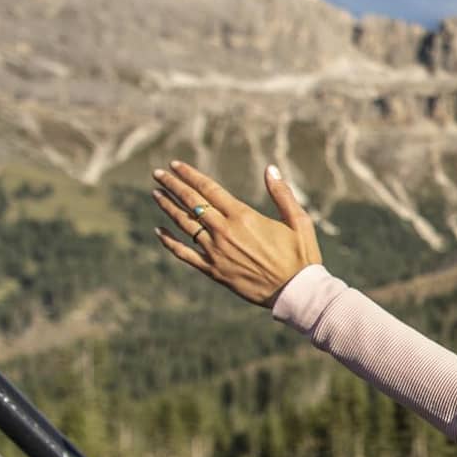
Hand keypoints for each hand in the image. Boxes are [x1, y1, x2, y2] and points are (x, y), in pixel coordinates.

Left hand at [150, 161, 321, 305]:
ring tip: (156, 195)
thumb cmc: (301, 256)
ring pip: (184, 224)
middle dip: (172, 185)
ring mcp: (216, 251)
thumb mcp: (299, 221)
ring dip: (167, 207)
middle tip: (158, 174)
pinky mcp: (213, 270)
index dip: (189, 175)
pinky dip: (169, 242)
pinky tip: (159, 232)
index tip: (175, 165)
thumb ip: (282, 194)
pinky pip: (184, 253)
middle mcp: (224, 231)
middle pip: (191, 202)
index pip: (208, 189)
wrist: (296, 292)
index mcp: (243, 216)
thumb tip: (271, 169)